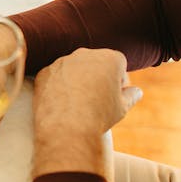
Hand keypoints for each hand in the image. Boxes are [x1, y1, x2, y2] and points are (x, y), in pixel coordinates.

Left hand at [32, 48, 141, 175]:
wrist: (66, 127)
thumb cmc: (99, 116)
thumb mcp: (122, 107)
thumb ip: (131, 95)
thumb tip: (135, 91)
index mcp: (109, 58)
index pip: (118, 63)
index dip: (119, 80)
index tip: (115, 95)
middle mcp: (85, 54)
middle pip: (95, 62)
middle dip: (97, 76)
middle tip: (97, 98)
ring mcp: (62, 61)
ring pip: (73, 68)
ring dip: (77, 80)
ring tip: (78, 103)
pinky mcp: (44, 72)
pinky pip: (55, 77)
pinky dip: (59, 86)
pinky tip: (62, 103)